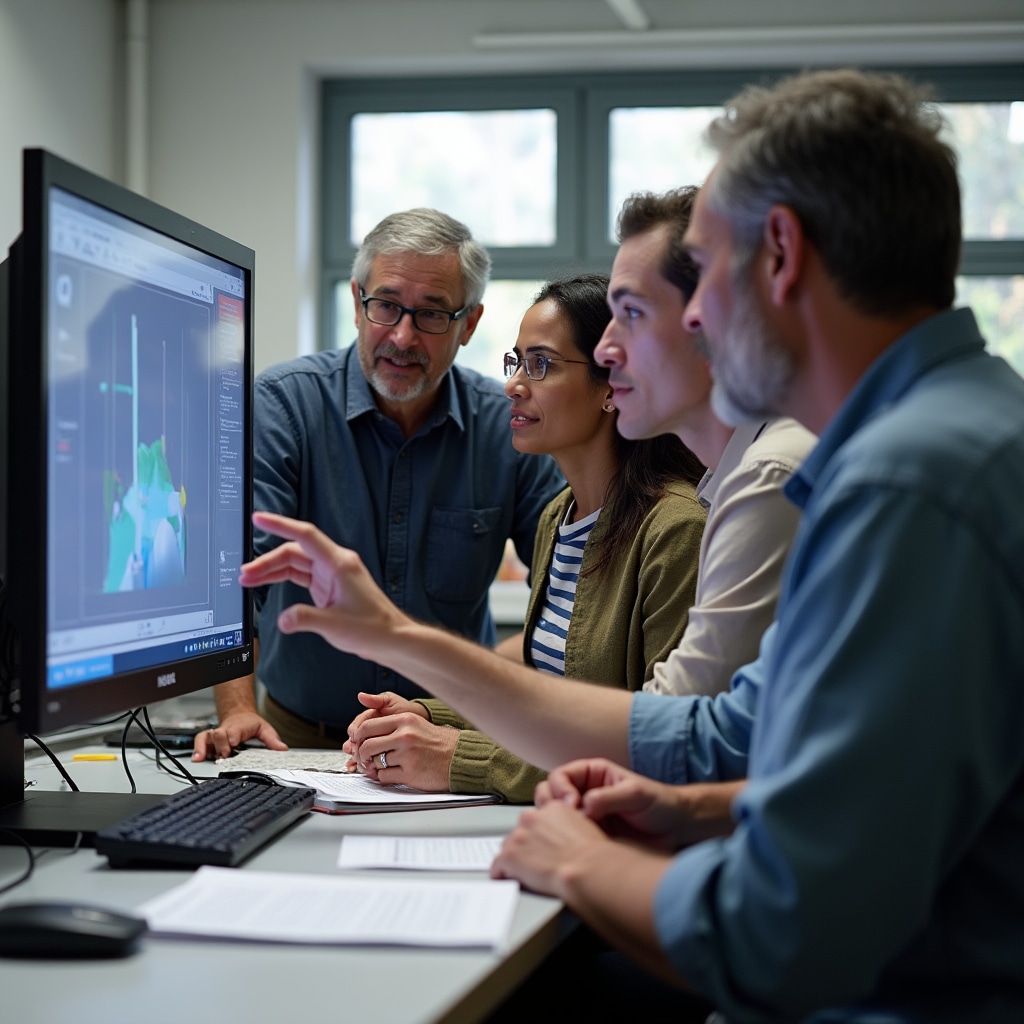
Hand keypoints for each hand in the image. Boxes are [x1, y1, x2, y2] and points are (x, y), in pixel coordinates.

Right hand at [191, 711, 287, 760]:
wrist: (240, 717)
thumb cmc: (250, 724)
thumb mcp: (265, 729)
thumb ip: (272, 740)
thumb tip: (282, 749)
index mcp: (240, 727)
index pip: (235, 730)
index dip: (233, 736)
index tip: (234, 742)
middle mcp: (226, 731)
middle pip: (219, 735)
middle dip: (221, 746)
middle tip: (225, 755)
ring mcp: (216, 736)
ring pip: (206, 737)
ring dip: (204, 747)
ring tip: (201, 757)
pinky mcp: (210, 741)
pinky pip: (199, 741)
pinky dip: (197, 749)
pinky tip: (197, 758)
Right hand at [238, 512, 407, 659]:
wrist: (390, 637)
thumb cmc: (372, 628)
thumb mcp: (334, 625)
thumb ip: (305, 620)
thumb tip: (283, 620)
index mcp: (339, 564)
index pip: (305, 536)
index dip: (281, 525)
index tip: (260, 519)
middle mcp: (335, 564)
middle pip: (294, 552)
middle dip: (267, 561)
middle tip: (245, 574)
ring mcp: (332, 574)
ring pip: (295, 563)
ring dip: (272, 570)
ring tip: (249, 580)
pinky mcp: (329, 585)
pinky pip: (301, 575)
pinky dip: (283, 578)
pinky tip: (267, 584)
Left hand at [348, 701, 455, 790]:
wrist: (459, 757)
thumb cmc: (437, 742)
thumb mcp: (415, 723)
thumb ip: (391, 726)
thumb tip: (363, 736)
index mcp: (404, 719)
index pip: (368, 725)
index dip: (358, 737)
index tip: (357, 742)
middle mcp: (405, 735)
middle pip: (367, 745)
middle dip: (361, 754)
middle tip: (364, 758)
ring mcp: (407, 755)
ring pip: (374, 762)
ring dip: (373, 767)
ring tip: (380, 766)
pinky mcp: (410, 773)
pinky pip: (383, 777)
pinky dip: (383, 777)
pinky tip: (390, 773)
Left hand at [490, 800, 609, 897]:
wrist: (586, 868)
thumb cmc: (594, 856)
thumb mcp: (585, 827)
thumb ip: (569, 827)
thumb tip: (568, 839)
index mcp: (553, 808)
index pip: (537, 820)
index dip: (539, 835)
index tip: (542, 846)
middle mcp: (532, 817)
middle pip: (520, 832)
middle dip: (526, 846)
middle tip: (536, 862)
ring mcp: (518, 836)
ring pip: (507, 848)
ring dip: (515, 859)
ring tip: (525, 874)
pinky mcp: (509, 856)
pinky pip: (497, 867)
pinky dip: (502, 875)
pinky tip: (508, 882)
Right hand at [535, 758, 693, 850]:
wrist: (676, 829)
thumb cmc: (659, 803)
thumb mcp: (636, 793)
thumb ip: (609, 797)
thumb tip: (585, 805)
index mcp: (592, 775)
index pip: (560, 776)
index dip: (560, 789)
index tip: (572, 804)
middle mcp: (584, 794)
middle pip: (550, 796)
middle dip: (551, 807)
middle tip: (566, 820)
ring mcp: (585, 818)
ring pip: (555, 820)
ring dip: (556, 827)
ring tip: (570, 836)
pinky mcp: (589, 839)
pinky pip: (569, 841)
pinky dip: (567, 845)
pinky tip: (578, 850)